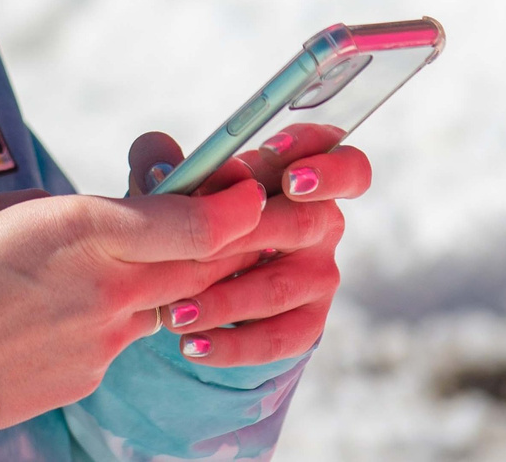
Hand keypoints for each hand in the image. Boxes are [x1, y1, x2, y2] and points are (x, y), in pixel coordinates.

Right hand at [0, 173, 266, 427]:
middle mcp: (108, 285)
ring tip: (118, 265)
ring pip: (167, 302)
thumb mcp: (7, 208)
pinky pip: (124, 337)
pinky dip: (116, 318)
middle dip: (230, 241)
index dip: (236, 207)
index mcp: (84, 228)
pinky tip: (66, 311)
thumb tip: (103, 213)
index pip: (195, 224)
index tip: (247, 190)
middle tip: (237, 218)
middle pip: (204, 265)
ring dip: (166, 279)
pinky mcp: (92, 374)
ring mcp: (104, 337)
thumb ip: (69, 209)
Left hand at [124, 125, 370, 368]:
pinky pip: (277, 339)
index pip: (344, 163)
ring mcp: (319, 275)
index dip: (321, 161)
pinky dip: (231, 346)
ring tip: (175, 313)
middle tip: (199, 248)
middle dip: (249, 233)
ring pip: (280, 288)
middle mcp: (322, 223)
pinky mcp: (308, 322)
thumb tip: (162, 172)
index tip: (275, 160)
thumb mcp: (175, 179)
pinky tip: (192, 346)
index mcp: (302, 176)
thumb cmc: (194, 207)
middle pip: (306, 222)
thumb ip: (162, 160)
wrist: (201, 273)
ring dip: (223, 302)